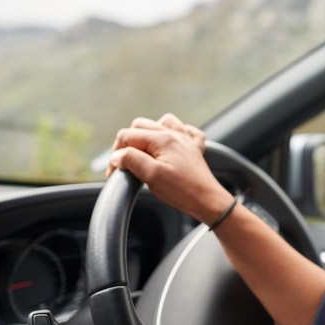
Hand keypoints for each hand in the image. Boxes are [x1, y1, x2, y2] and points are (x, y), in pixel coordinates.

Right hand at [108, 113, 232, 224]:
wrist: (208, 201)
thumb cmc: (182, 190)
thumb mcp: (151, 175)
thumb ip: (131, 160)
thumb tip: (117, 155)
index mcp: (162, 138)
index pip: (127, 136)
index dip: (116, 154)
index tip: (115, 172)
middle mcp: (174, 134)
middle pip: (140, 126)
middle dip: (128, 143)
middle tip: (126, 164)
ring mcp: (185, 139)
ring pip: (160, 123)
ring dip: (148, 135)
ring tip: (145, 153)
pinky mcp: (193, 148)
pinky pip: (184, 130)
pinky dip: (174, 134)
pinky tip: (170, 145)